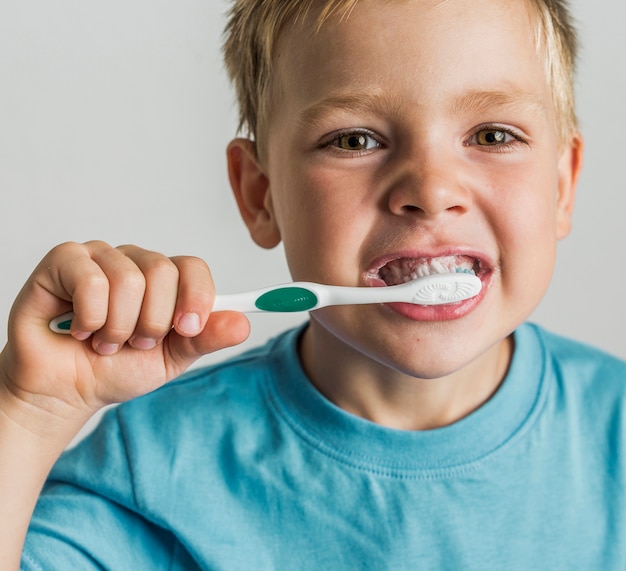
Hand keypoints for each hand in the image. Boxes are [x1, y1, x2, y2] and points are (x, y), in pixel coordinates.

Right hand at [0, 241, 249, 431]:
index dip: (197, 297)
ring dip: (118, 327)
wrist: (67, 391)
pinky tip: (80, 331)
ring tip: (105, 341)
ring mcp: (100, 257)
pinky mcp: (65, 261)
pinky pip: (92, 281)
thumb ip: (205, 338)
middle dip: (152, 323)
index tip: (187, 329)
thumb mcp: (171, 359)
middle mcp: (135, 262)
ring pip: (129, 280)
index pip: (193, 267)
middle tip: (134, 343)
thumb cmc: (116, 369)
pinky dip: (90, 319)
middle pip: (163, 271)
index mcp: (165, 281)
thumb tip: (243, 323)